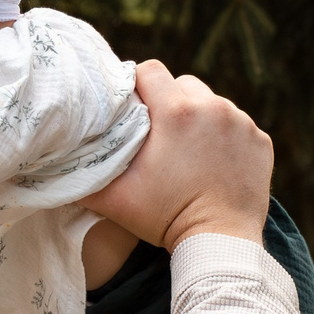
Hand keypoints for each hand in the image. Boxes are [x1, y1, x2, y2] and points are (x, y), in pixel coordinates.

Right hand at [84, 61, 271, 248]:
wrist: (220, 243)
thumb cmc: (165, 219)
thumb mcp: (114, 198)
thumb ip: (81, 175)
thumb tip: (53, 162)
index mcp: (176, 112)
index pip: (150, 70)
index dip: (136, 86)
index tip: (133, 108)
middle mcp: (212, 108)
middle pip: (183, 84)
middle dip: (169, 103)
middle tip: (159, 135)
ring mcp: (241, 123)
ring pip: (211, 103)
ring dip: (198, 119)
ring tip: (188, 151)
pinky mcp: (260, 140)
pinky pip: (236, 126)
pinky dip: (224, 138)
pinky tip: (213, 162)